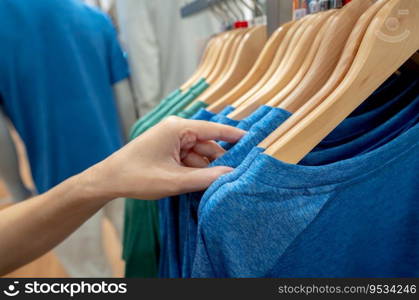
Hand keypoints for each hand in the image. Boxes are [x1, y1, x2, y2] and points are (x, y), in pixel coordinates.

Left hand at [83, 117, 245, 199]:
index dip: (234, 136)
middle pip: (208, 145)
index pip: (214, 130)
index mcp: (178, 128)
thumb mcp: (174, 180)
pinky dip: (195, 171)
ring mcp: (172, 141)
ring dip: (206, 169)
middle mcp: (177, 130)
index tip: (254, 140)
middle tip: (237, 176)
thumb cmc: (137, 176)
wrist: (108, 180)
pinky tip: (201, 184)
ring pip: (199, 155)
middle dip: (219, 161)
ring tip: (218, 185)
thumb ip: (204, 178)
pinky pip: (189, 160)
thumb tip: (231, 175)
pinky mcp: (168, 151)